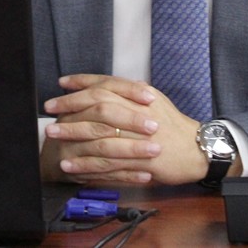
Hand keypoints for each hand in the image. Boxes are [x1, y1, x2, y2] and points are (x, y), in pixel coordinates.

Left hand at [40, 73, 206, 184]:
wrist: (197, 149)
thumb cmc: (173, 125)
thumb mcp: (153, 100)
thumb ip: (129, 92)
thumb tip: (104, 86)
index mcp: (141, 95)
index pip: (106, 84)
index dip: (81, 83)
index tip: (61, 84)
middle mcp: (139, 112)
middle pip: (98, 106)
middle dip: (71, 107)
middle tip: (51, 110)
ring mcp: (139, 137)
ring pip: (100, 135)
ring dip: (74, 135)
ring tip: (54, 137)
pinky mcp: (140, 161)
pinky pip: (107, 163)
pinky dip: (86, 165)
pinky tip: (70, 165)